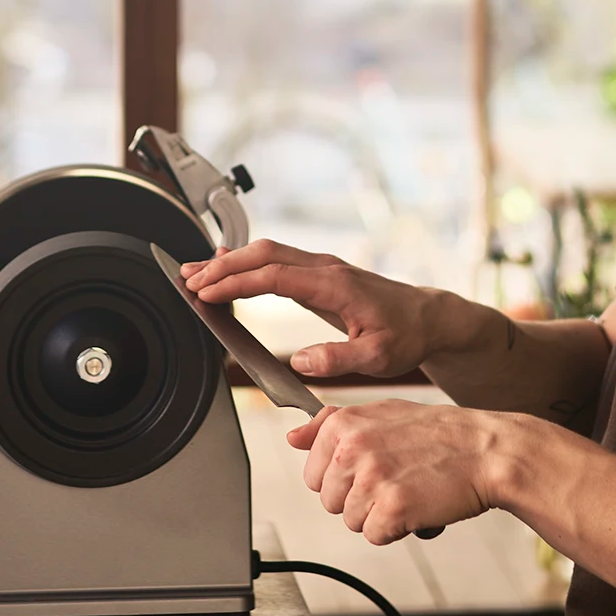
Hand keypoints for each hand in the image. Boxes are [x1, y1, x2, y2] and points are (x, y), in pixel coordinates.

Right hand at [180, 240, 444, 378]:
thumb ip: (339, 359)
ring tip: (194, 272)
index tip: (205, 292)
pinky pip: (277, 260)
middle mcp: (325, 269)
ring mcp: (322, 268)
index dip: (236, 283)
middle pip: (264, 255)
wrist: (428, 317)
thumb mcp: (378, 356)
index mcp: (334, 285)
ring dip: (230, 261)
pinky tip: (228, 265)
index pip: (274, 277)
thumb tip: (300, 362)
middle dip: (223, 266)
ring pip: (268, 253)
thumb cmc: (406, 335)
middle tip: (187, 279)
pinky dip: (247, 263)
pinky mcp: (320, 274)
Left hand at [287, 400, 516, 543]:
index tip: (373, 468)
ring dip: (380, 514)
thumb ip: (331, 423)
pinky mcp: (392, 508)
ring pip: (351, 521)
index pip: (313, 474)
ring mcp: (371, 479)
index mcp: (343, 424)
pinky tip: (419, 505)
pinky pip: (376, 535)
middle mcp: (352, 449)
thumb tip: (293, 437)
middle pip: (329, 501)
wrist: (488, 450)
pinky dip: (398, 529)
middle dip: (359, 499)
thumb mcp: (382, 412)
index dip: (344, 479)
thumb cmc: (440, 434)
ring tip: (410, 488)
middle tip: (396, 478)